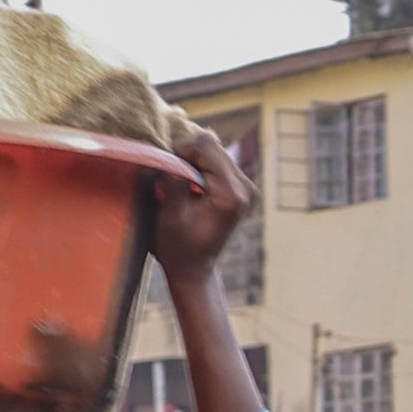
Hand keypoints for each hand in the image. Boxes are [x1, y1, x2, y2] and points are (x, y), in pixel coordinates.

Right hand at [150, 122, 252, 282]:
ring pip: (212, 148)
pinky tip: (189, 185)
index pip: (206, 145)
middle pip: (210, 143)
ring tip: (180, 184)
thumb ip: (174, 183)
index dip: (180, 150)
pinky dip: (197, 165)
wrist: (194, 268)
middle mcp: (245, 186)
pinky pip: (214, 159)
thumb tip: (170, 156)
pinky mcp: (238, 185)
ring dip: (190, 160)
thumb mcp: (171, 216)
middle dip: (185, 155)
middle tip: (171, 179)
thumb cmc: (178, 247)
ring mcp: (244, 185)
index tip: (167, 171)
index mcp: (232, 193)